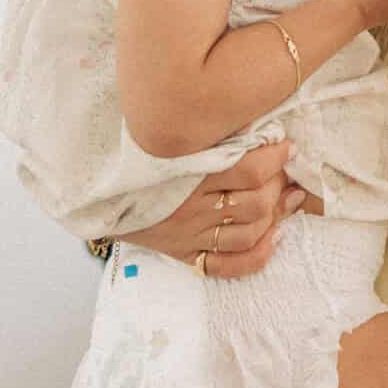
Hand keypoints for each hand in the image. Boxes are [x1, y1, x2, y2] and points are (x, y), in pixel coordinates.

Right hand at [122, 139, 303, 277]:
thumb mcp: (171, 141)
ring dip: (276, 216)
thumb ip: (207, 133)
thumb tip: (254, 121)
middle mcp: (191, 209)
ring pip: (248, 233)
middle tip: (285, 172)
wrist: (100, 195)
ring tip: (287, 199)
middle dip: (278, 185)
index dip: (276, 157)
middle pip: (254, 203)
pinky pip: (230, 266)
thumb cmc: (142, 160)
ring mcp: (190, 236)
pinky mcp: (186, 256)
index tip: (287, 145)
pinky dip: (259, 254)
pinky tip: (274, 237)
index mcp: (187, 174)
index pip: (247, 168)